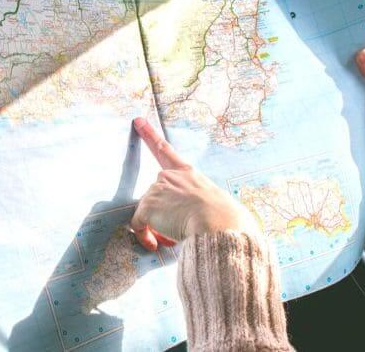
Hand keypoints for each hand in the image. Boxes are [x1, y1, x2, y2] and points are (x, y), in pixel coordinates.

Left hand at [129, 118, 256, 250]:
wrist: (218, 223)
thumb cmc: (225, 219)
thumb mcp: (217, 203)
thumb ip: (203, 205)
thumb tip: (206, 221)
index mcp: (189, 173)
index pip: (166, 151)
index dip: (150, 135)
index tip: (138, 121)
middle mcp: (170, 177)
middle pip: (154, 197)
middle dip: (160, 215)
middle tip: (173, 231)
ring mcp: (157, 189)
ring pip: (148, 214)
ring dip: (156, 228)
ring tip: (173, 238)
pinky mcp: (148, 205)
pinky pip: (138, 225)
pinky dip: (144, 236)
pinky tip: (155, 243)